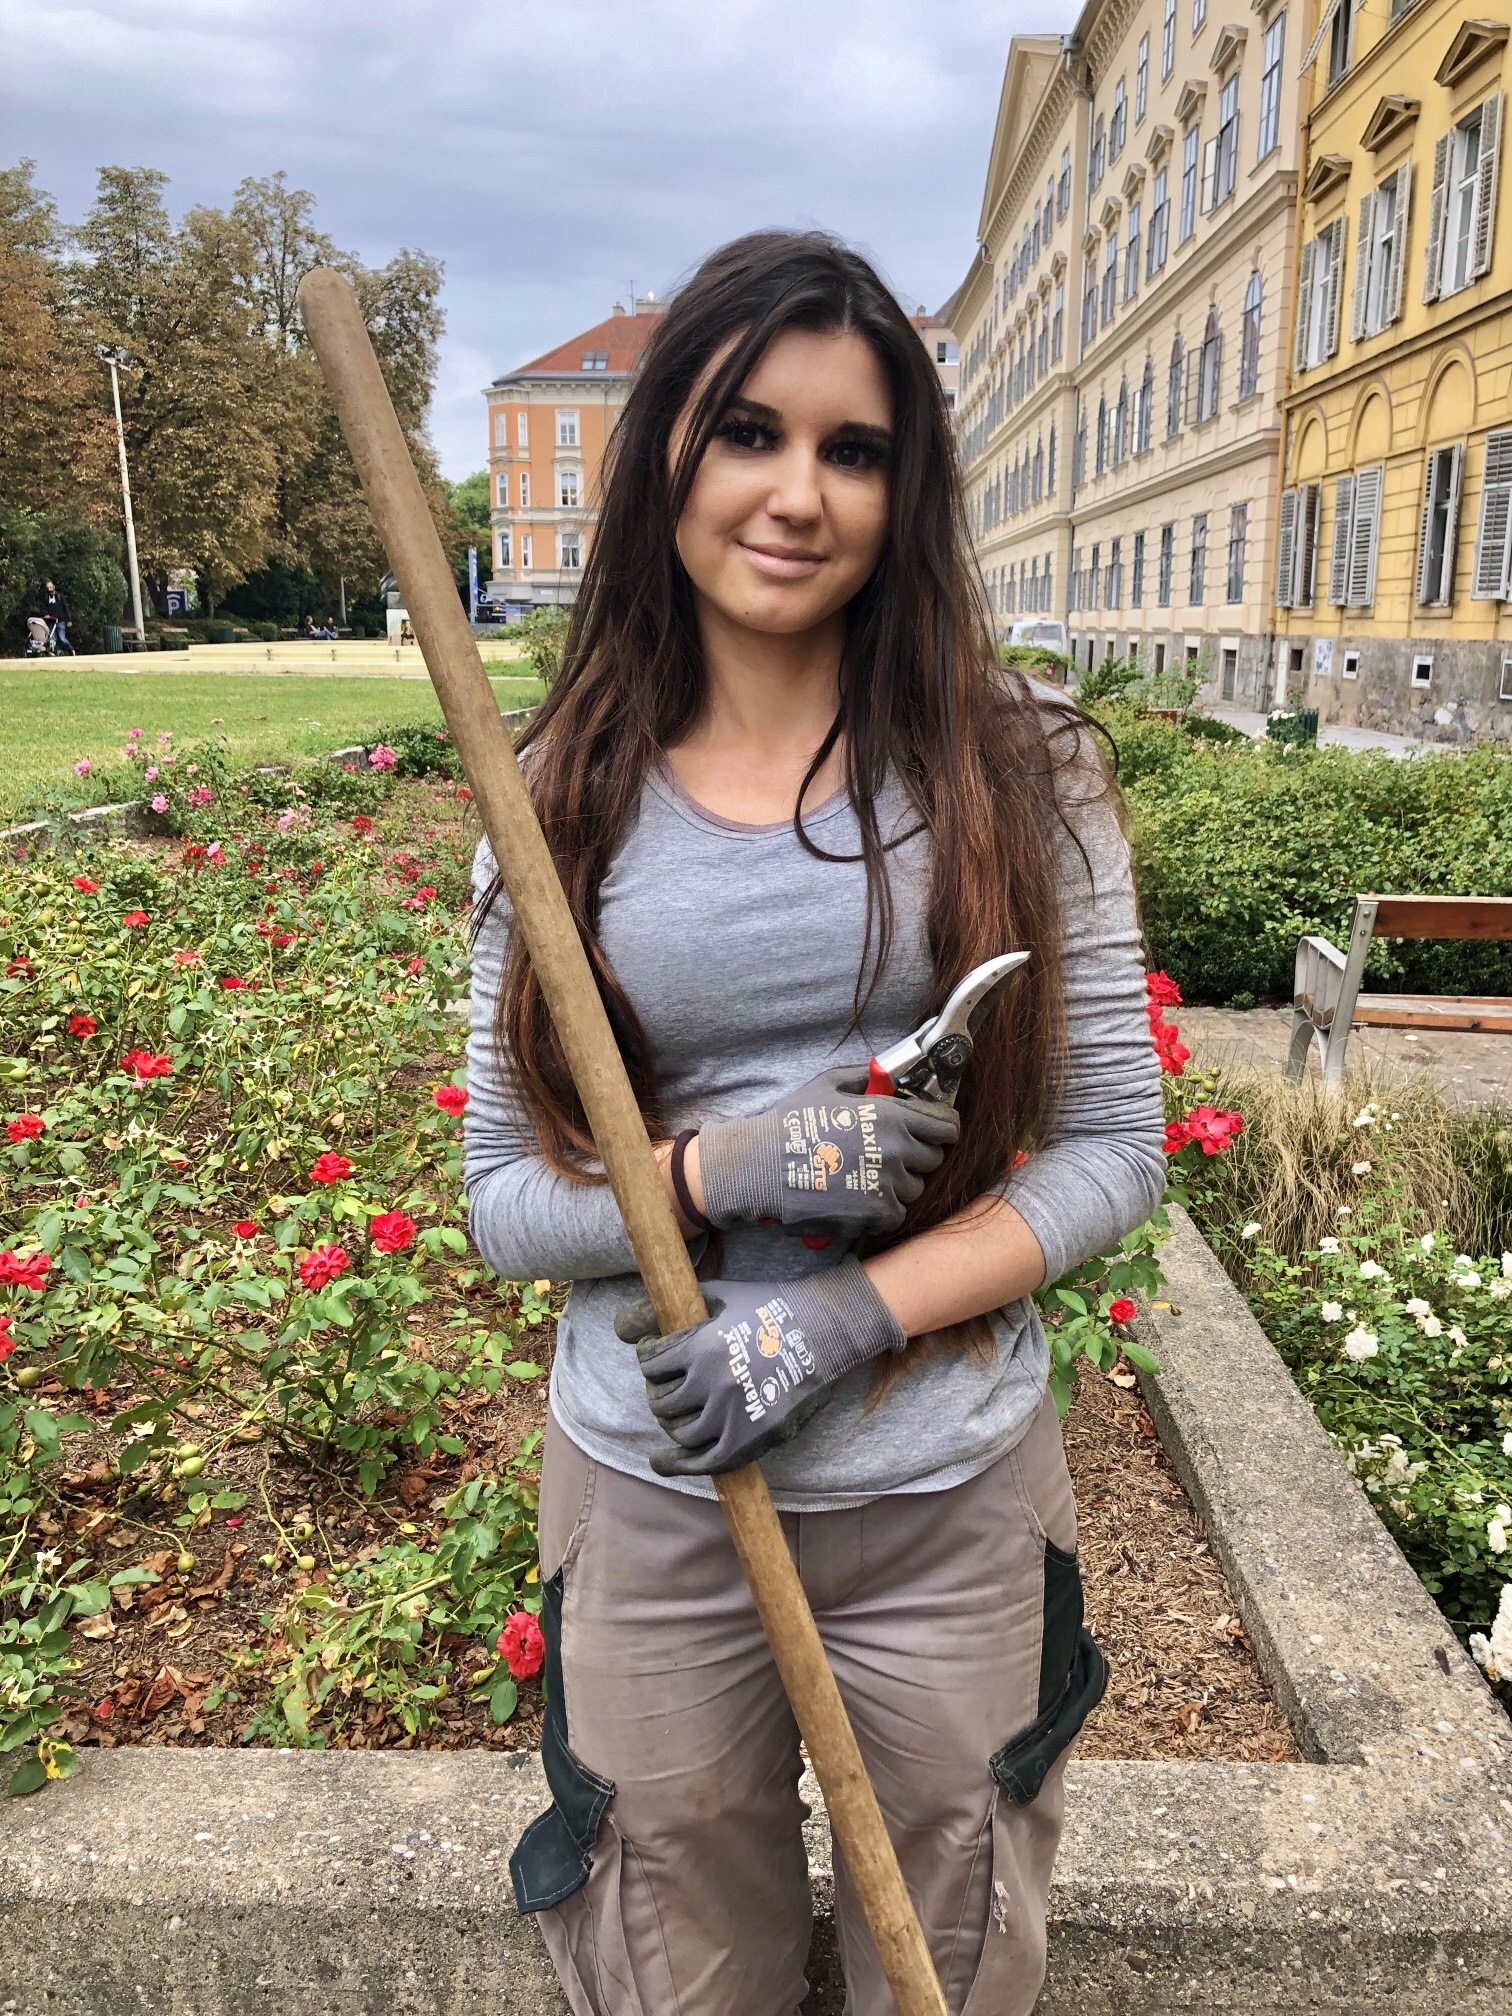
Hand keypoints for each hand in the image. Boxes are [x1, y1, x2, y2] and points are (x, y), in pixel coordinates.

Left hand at [615, 1260, 905, 1474]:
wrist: (824, 1332)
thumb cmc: (768, 1307)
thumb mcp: (718, 1295)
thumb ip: (668, 1308)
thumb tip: (620, 1326)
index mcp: (702, 1347)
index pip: (651, 1364)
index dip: (650, 1359)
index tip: (657, 1358)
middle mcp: (714, 1384)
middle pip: (661, 1400)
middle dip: (660, 1391)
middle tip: (671, 1384)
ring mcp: (733, 1415)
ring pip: (679, 1431)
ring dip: (672, 1420)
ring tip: (677, 1412)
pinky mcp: (751, 1439)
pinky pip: (704, 1462)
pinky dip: (676, 1464)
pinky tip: (660, 1461)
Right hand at [697, 1068, 958, 1237]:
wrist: (761, 1168)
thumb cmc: (792, 1124)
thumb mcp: (827, 1086)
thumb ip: (865, 1078)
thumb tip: (889, 1075)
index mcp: (890, 1116)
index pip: (946, 1126)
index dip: (942, 1128)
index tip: (934, 1131)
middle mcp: (897, 1150)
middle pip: (934, 1158)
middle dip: (919, 1154)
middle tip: (892, 1153)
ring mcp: (888, 1185)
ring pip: (916, 1187)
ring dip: (900, 1182)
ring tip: (869, 1176)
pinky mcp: (876, 1215)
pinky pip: (898, 1212)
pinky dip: (885, 1207)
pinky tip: (861, 1196)